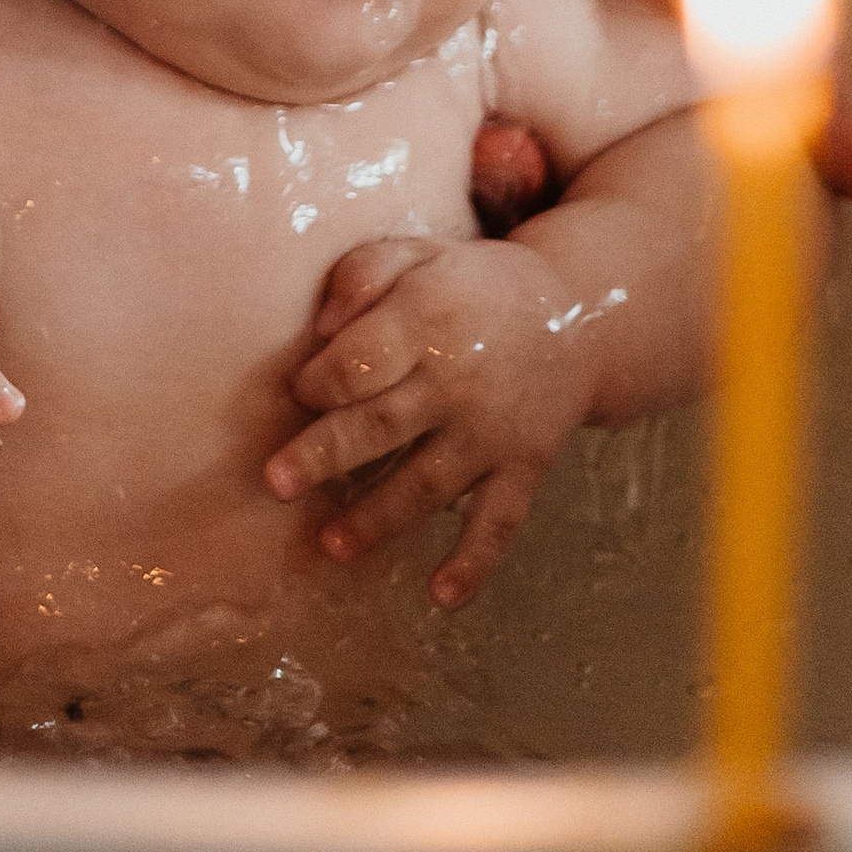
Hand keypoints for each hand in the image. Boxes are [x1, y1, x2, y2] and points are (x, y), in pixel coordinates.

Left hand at [264, 236, 584, 606]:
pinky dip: (473, 563)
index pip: (360, 360)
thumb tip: (322, 325)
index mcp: (429, 321)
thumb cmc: (472, 288)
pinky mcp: (525, 470)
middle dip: (325, 456)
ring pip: (428, 483)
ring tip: (330, 545)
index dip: (320, 380)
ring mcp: (493, 433)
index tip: (298, 393)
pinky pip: (499, 523)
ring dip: (378, 519)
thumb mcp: (420, 253)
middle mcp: (460, 382)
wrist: (576, 318)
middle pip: (382, 424)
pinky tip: (440, 598)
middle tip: (276, 482)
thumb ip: (364, 272)